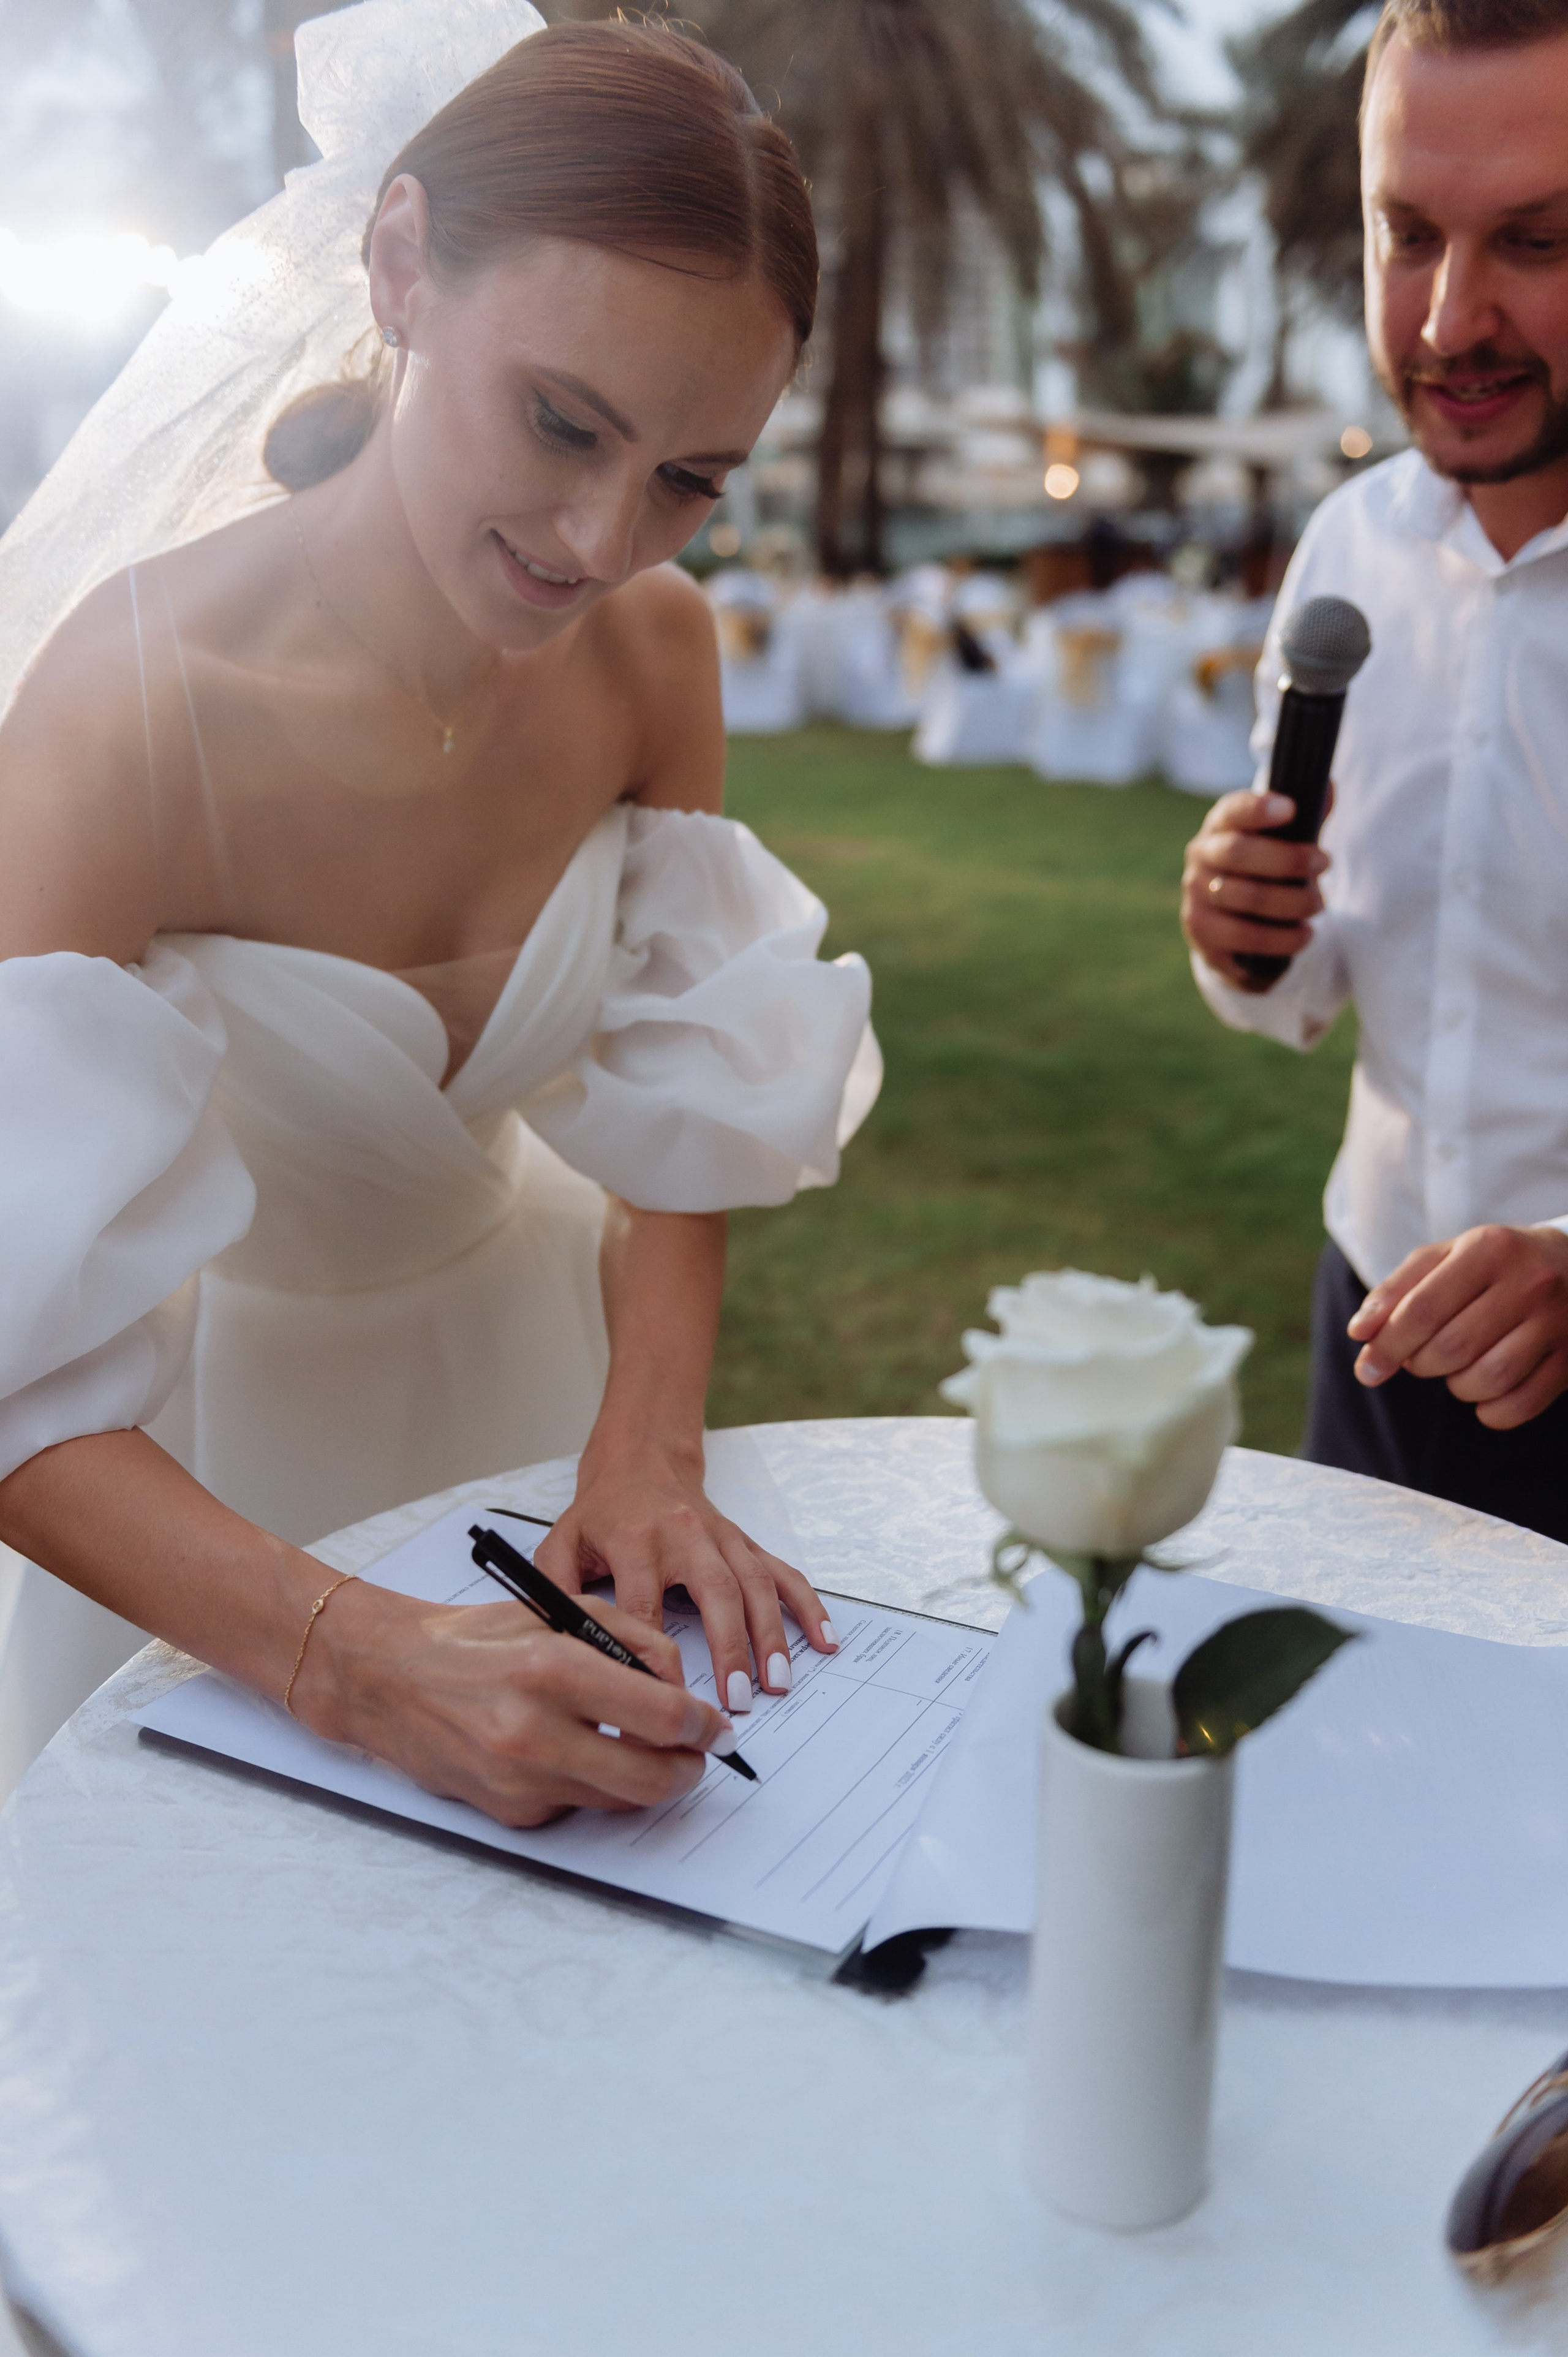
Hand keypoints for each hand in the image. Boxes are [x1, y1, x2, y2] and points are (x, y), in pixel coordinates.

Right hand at [299, 1582, 738, 1826]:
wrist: (390, 1680)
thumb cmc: (477, 1639)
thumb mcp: (560, 1611)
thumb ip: (634, 1640)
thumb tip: (682, 1688)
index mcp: (553, 1670)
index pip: (660, 1716)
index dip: (703, 1726)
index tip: (715, 1726)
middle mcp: (535, 1733)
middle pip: (652, 1779)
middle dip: (689, 1769)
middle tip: (697, 1754)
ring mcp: (520, 1782)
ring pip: (619, 1800)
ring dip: (644, 1779)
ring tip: (640, 1747)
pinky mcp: (509, 1813)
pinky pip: (576, 1806)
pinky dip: (589, 1783)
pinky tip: (570, 1752)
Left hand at [535, 1443, 837, 1714]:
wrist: (640, 1463)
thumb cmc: (600, 1513)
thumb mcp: (561, 1543)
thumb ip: (554, 1591)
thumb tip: (557, 1646)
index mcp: (635, 1540)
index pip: (645, 1605)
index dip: (653, 1655)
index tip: (661, 1699)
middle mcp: (685, 1536)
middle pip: (715, 1593)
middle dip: (730, 1648)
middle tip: (737, 1699)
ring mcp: (722, 1538)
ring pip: (755, 1584)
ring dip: (772, 1635)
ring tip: (779, 1682)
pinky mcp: (745, 1541)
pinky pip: (782, 1572)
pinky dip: (807, 1605)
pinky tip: (825, 1638)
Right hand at [1180, 789, 1330, 991]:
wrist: (1233, 922)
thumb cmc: (1266, 870)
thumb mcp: (1285, 841)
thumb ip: (1306, 818)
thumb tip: (1327, 787)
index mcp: (1221, 825)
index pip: (1232, 810)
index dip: (1258, 809)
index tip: (1290, 809)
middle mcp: (1201, 857)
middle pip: (1238, 853)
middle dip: (1288, 858)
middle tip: (1325, 862)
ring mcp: (1196, 897)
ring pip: (1245, 898)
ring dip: (1292, 902)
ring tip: (1319, 904)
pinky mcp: (1202, 935)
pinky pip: (1244, 937)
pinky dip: (1281, 938)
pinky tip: (1304, 934)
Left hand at [1348, 1225, 1567, 1429]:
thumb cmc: (1493, 1264)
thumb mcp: (1445, 1258)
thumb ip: (1397, 1291)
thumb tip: (1360, 1334)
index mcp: (1488, 1249)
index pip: (1422, 1310)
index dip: (1387, 1346)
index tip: (1367, 1369)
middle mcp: (1529, 1282)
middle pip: (1451, 1349)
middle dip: (1421, 1364)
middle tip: (1420, 1357)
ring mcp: (1557, 1322)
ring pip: (1487, 1380)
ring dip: (1457, 1386)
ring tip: (1456, 1369)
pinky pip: (1521, 1405)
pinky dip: (1491, 1412)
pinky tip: (1484, 1395)